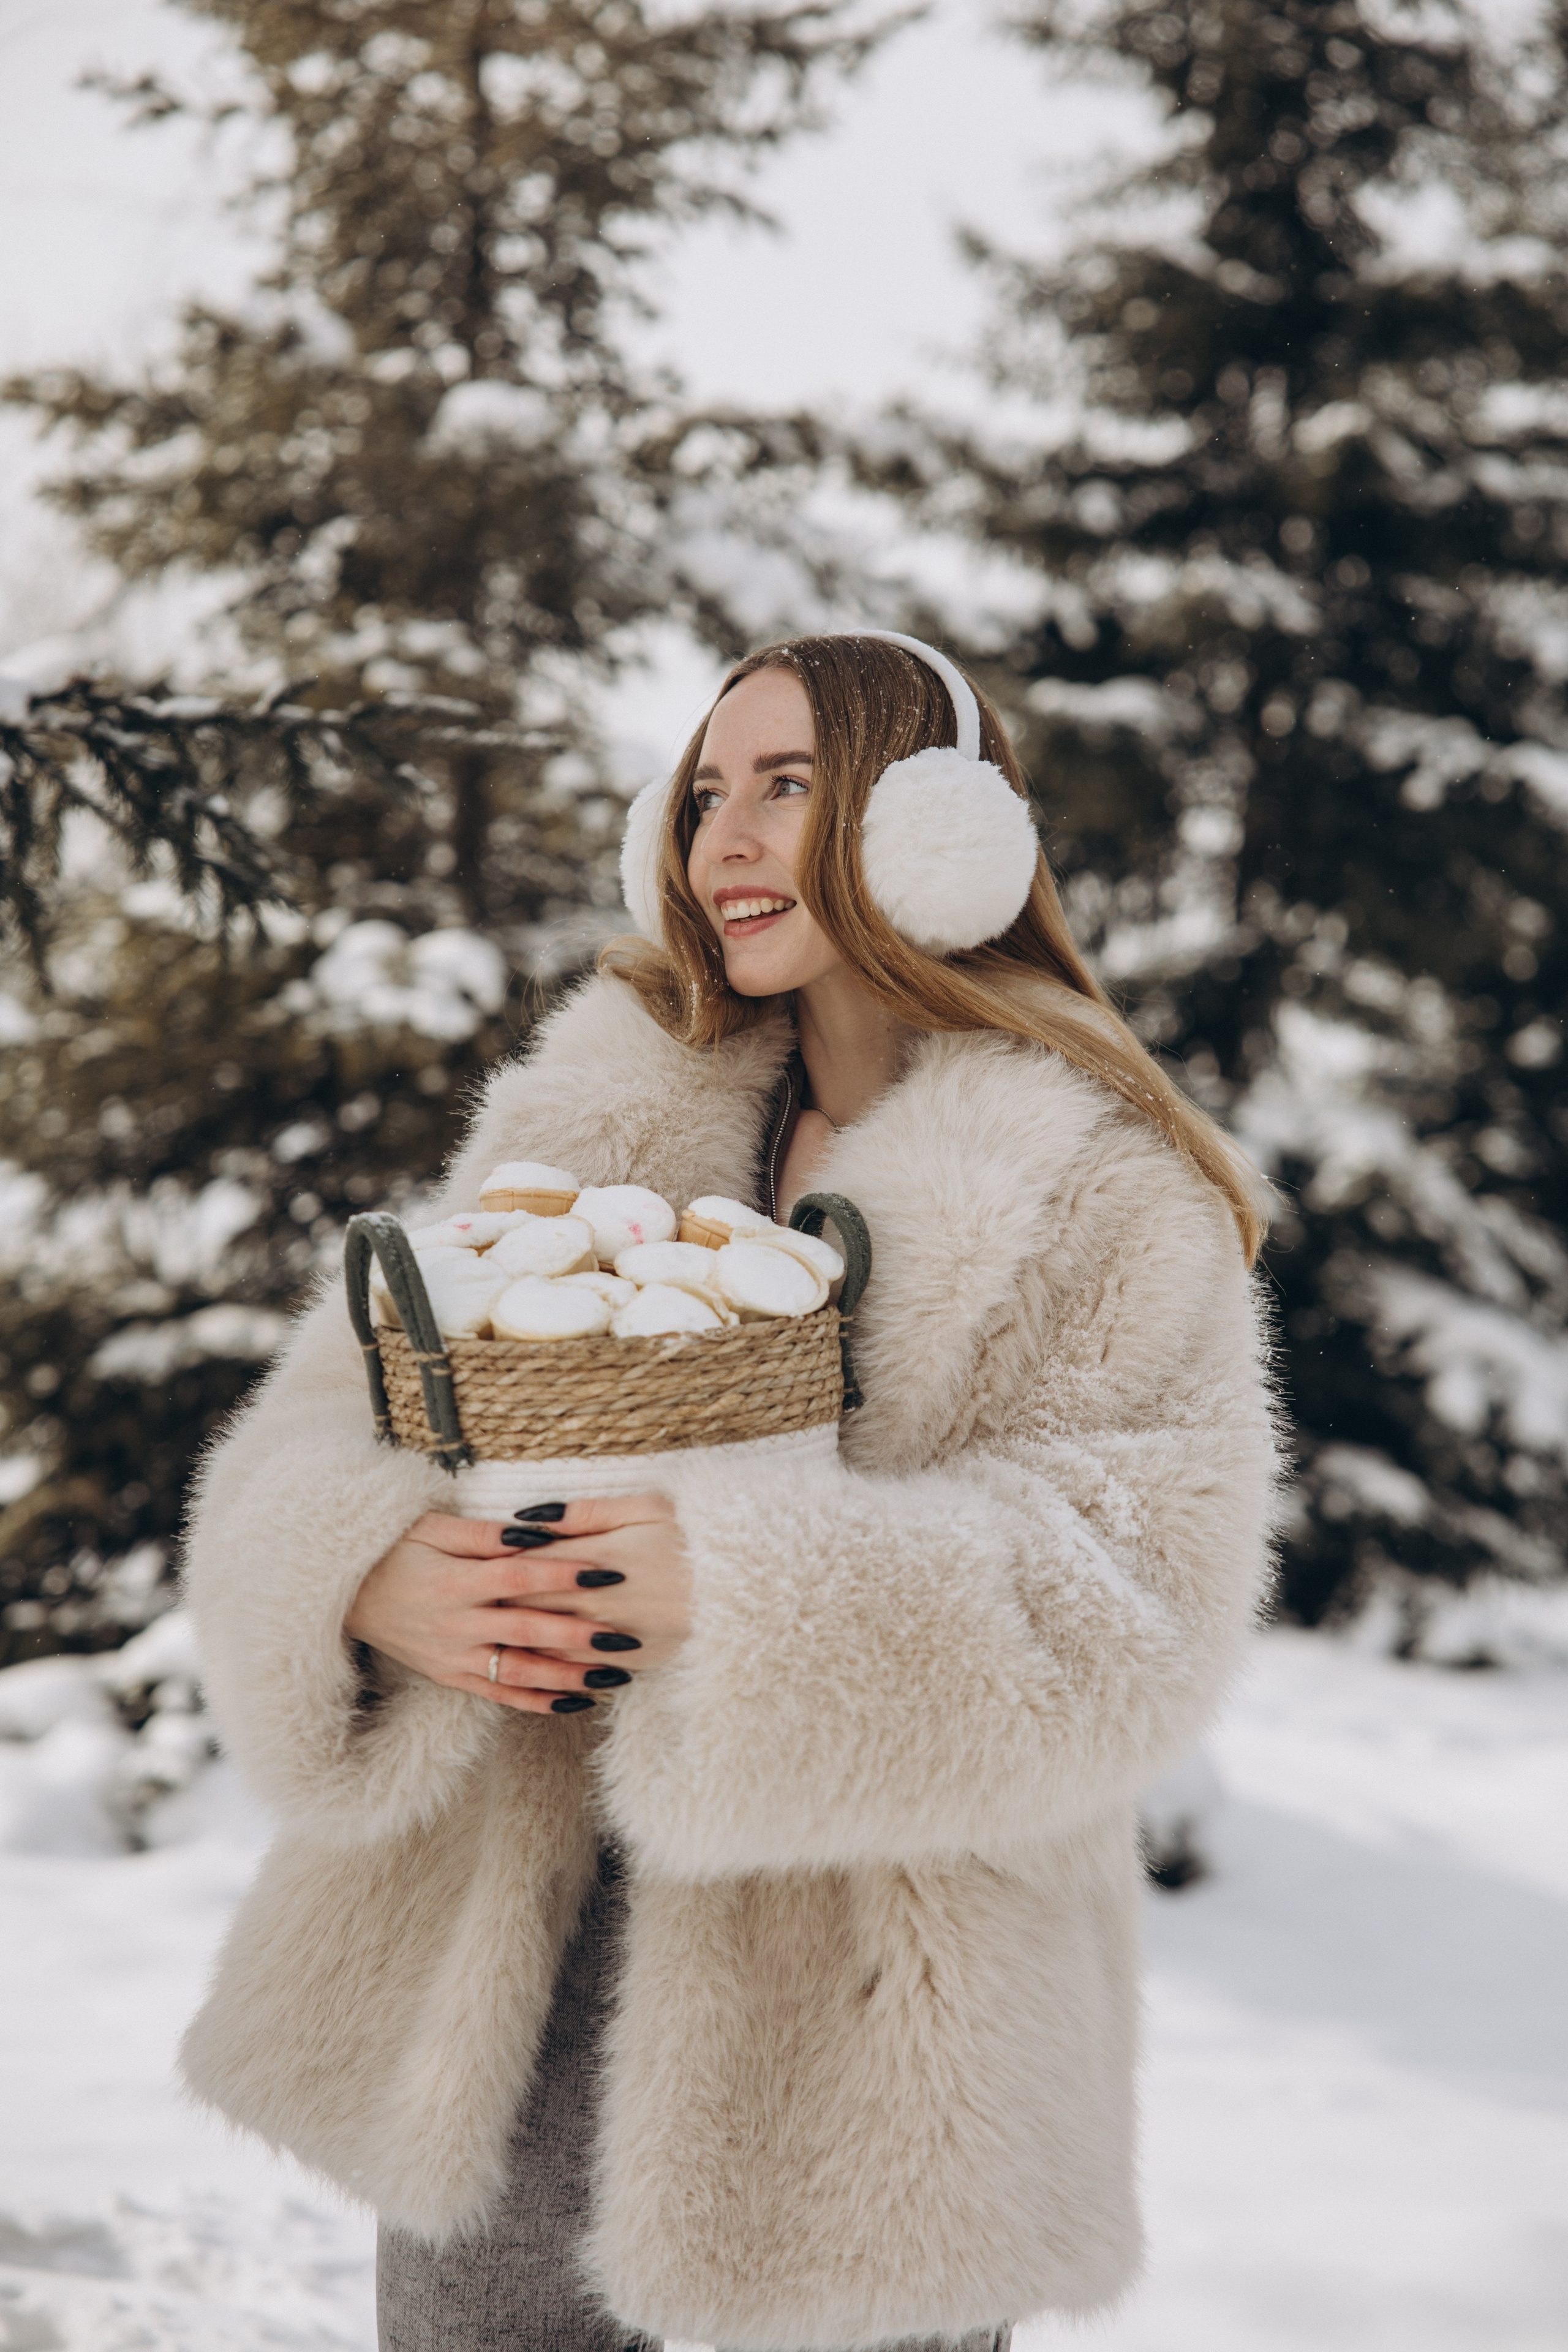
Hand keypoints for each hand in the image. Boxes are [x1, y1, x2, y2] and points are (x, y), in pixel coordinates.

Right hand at [343, 1495, 687, 1716]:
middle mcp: (457, 1624)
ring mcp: (453, 1657)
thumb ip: (485, 1532)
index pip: (520, 1578)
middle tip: (625, 1637)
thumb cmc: (397, 1550)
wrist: (347, 1596)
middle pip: (528, 1632)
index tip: (609, 1572)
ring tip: (614, 1676)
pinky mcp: (450, 1677)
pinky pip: (499, 1696)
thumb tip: (538, 1530)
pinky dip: (538, 1702)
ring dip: (569, 1676)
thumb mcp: (433, 1528)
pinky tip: (576, 1701)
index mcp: (456, 1581)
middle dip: (580, 1635)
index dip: (565, 1575)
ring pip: (520, 1672)